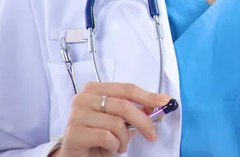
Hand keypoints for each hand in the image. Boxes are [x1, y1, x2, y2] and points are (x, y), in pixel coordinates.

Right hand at [52, 82, 170, 156]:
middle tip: (151, 134)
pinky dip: (114, 146)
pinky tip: (110, 148)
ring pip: (117, 124)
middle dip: (143, 122)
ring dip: (125, 139)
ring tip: (120, 144)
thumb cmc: (97, 134)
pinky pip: (107, 138)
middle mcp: (83, 98)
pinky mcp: (75, 133)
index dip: (147, 96)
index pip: (126, 89)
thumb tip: (157, 103)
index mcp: (95, 89)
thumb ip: (134, 109)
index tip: (164, 101)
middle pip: (124, 106)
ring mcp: (77, 115)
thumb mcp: (118, 119)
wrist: (75, 154)